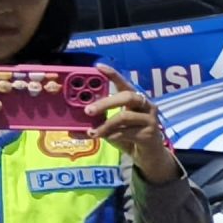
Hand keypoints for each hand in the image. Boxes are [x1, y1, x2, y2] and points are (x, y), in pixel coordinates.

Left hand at [88, 68, 178, 183]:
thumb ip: (95, 125)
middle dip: (105, 103)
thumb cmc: (128, 136)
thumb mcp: (110, 129)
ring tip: (93, 132)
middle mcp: (146, 105)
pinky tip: (107, 139)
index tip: (98, 67)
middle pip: (127, 96)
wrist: (148, 155)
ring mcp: (150, 119)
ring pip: (125, 116)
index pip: (124, 83)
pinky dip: (114, 136)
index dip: (113, 74)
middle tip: (88, 111)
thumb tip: (72, 129)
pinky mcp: (151, 133)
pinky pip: (128, 132)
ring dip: (106, 125)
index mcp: (135, 100)